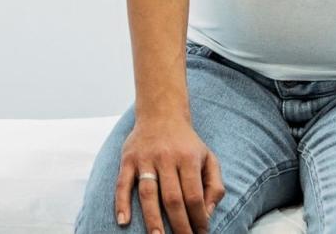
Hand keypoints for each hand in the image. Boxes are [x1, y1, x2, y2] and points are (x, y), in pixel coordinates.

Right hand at [115, 118, 224, 233]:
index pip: (194, 195)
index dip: (198, 218)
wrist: (161, 113)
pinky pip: (122, 183)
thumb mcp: (208, 158)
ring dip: (152, 219)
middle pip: (172, 198)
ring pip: (148, 193)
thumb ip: (214, 185)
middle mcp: (166, 158)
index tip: (201, 233)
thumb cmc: (187, 143)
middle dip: (179, 224)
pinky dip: (121, 202)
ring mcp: (145, 159)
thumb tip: (207, 213)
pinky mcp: (128, 159)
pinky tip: (123, 221)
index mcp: (188, 158)